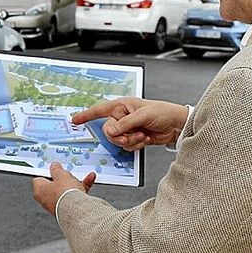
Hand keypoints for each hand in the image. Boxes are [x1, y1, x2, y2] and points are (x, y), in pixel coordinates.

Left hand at [32, 162, 95, 215]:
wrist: (76, 210)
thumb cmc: (64, 194)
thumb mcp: (61, 174)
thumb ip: (56, 169)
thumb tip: (54, 167)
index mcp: (39, 190)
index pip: (39, 179)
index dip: (47, 172)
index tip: (53, 168)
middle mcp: (46, 199)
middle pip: (53, 185)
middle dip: (62, 178)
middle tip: (67, 173)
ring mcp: (57, 205)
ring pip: (65, 190)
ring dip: (74, 183)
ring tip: (79, 177)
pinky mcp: (68, 209)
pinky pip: (74, 196)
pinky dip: (81, 188)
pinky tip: (89, 180)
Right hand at [73, 98, 188, 150]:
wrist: (176, 125)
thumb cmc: (163, 112)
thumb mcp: (142, 116)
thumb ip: (124, 124)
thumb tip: (110, 131)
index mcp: (122, 106)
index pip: (100, 110)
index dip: (86, 115)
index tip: (75, 120)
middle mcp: (123, 117)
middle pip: (108, 130)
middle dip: (120, 136)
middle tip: (132, 135)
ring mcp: (128, 128)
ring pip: (117, 140)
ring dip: (130, 141)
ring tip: (142, 136)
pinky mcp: (134, 138)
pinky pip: (126, 146)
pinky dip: (135, 145)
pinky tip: (145, 139)